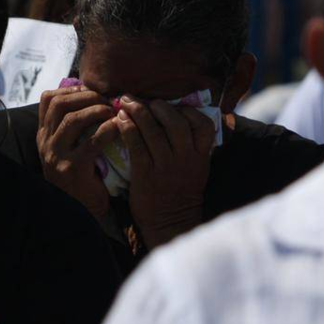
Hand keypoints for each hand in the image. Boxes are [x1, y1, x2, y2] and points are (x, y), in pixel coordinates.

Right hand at [37, 86, 119, 222]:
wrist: (83, 211)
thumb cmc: (83, 176)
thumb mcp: (70, 149)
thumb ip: (75, 127)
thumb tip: (95, 95)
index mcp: (44, 136)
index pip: (47, 99)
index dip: (71, 89)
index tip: (91, 90)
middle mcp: (46, 144)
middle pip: (59, 104)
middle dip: (85, 96)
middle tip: (106, 99)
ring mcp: (56, 157)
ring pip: (72, 119)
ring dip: (96, 110)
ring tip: (112, 111)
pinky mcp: (72, 169)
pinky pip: (91, 141)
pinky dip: (107, 130)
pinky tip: (118, 128)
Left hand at [116, 97, 215, 248]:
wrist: (169, 223)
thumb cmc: (180, 194)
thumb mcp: (196, 169)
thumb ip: (193, 146)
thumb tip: (180, 117)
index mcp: (200, 157)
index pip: (204, 125)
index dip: (189, 111)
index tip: (175, 107)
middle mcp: (185, 159)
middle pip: (176, 122)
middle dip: (159, 106)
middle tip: (145, 100)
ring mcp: (165, 166)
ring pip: (153, 130)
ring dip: (139, 111)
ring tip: (128, 102)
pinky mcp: (145, 174)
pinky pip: (135, 143)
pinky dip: (127, 127)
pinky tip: (119, 119)